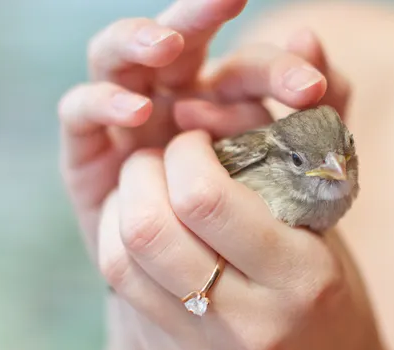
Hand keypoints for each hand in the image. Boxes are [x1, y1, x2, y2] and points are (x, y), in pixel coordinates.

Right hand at [57, 0, 348, 257]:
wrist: (201, 279)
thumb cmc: (245, 223)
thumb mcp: (289, 174)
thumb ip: (313, 115)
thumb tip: (309, 39)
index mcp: (221, 99)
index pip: (247, 65)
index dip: (276, 67)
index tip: (308, 89)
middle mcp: (170, 97)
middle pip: (177, 38)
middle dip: (199, 15)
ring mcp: (125, 118)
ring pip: (116, 57)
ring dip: (138, 40)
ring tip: (166, 44)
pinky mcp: (87, 150)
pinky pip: (80, 111)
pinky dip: (102, 102)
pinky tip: (136, 112)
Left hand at [96, 128, 387, 349]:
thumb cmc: (329, 296)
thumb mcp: (324, 235)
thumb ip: (276, 178)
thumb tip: (213, 114)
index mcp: (303, 279)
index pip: (207, 199)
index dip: (187, 152)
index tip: (195, 141)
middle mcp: (250, 323)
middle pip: (151, 228)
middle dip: (142, 170)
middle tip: (160, 157)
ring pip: (122, 258)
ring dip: (122, 203)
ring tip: (145, 186)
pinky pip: (123, 289)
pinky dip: (120, 240)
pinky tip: (142, 226)